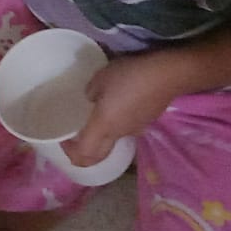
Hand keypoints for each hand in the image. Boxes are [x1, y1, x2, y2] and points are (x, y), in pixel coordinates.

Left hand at [60, 52, 182, 166]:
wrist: (168, 75)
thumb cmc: (129, 75)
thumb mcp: (101, 77)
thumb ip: (90, 91)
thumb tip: (90, 98)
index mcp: (104, 127)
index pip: (84, 155)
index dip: (70, 154)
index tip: (63, 141)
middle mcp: (119, 134)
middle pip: (98, 155)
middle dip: (84, 153)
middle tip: (75, 137)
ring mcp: (135, 130)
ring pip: (113, 141)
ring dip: (101, 135)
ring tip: (96, 114)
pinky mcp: (147, 121)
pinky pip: (127, 128)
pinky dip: (117, 122)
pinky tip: (119, 103)